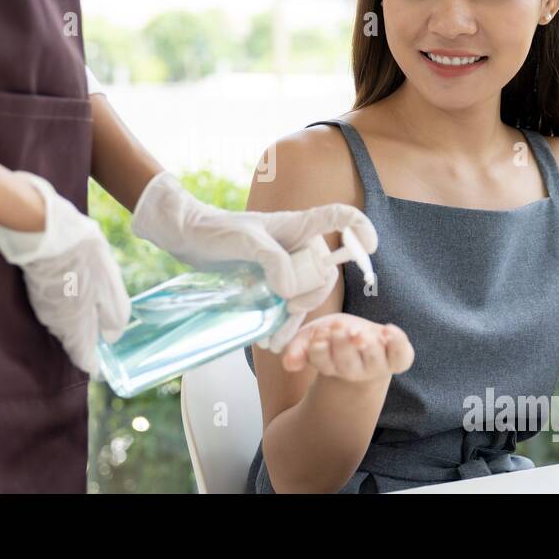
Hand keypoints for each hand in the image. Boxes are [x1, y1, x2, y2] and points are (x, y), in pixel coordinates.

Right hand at [0, 171, 129, 378]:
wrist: (46, 230)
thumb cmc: (84, 260)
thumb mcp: (110, 288)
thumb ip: (113, 316)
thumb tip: (111, 338)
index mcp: (77, 326)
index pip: (83, 357)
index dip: (93, 364)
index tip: (100, 369)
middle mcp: (57, 323)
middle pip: (73, 341)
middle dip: (85, 343)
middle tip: (99, 339)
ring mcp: (44, 307)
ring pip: (64, 324)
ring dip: (76, 323)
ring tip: (91, 314)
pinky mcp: (37, 291)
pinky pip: (56, 308)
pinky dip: (67, 306)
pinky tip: (76, 293)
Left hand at [130, 171, 377, 352]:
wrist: (189, 240)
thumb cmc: (218, 231)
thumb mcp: (245, 240)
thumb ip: (272, 260)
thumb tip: (290, 290)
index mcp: (298, 226)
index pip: (339, 218)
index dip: (359, 228)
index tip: (368, 246)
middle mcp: (298, 247)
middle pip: (324, 272)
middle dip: (311, 294)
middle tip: (289, 306)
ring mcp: (285, 268)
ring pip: (306, 296)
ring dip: (296, 319)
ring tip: (277, 339)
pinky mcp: (271, 285)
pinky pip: (287, 308)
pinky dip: (283, 325)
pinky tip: (271, 340)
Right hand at [280, 313, 412, 383]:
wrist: (362, 338)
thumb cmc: (334, 336)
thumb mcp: (311, 336)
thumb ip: (297, 348)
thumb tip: (288, 363)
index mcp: (331, 366)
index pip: (324, 362)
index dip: (320, 350)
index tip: (319, 334)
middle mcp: (355, 370)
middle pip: (348, 366)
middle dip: (342, 346)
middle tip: (338, 328)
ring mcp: (377, 366)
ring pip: (374, 362)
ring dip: (367, 347)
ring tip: (359, 332)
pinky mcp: (397, 359)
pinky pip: (402, 357)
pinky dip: (397, 344)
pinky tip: (388, 330)